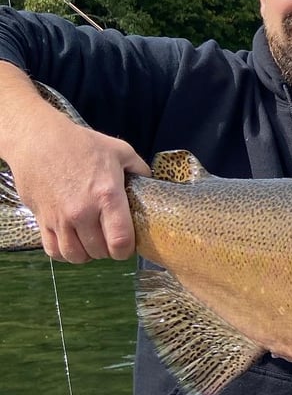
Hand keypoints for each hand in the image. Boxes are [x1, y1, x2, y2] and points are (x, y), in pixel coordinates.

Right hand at [7, 110, 149, 262]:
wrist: (37, 139)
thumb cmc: (81, 144)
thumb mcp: (120, 151)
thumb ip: (140, 170)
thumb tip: (151, 184)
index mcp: (107, 196)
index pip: (120, 241)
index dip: (127, 250)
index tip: (127, 245)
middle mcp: (82, 212)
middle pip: (100, 251)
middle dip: (109, 250)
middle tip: (110, 239)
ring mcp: (60, 218)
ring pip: (76, 256)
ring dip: (87, 254)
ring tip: (92, 242)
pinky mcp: (41, 220)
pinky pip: (53, 250)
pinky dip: (64, 253)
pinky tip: (72, 242)